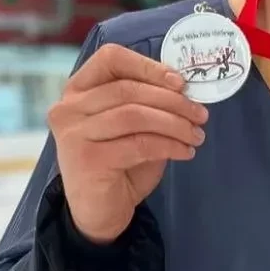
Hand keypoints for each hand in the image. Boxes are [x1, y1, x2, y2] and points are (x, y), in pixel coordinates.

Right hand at [46, 43, 207, 242]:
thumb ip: (148, 104)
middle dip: (172, 101)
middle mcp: (69, 108)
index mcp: (79, 90)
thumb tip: (185, 89)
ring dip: (174, 124)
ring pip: (134, 115)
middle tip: (200, 115)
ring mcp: (74, 133)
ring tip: (196, 135)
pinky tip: (185, 152)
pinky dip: (169, 145)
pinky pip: (139, 144)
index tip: (180, 83)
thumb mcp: (134, 127)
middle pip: (128, 89)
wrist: (100, 211)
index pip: (111, 59)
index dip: (149, 66)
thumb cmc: (119, 164)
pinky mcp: (87, 159)